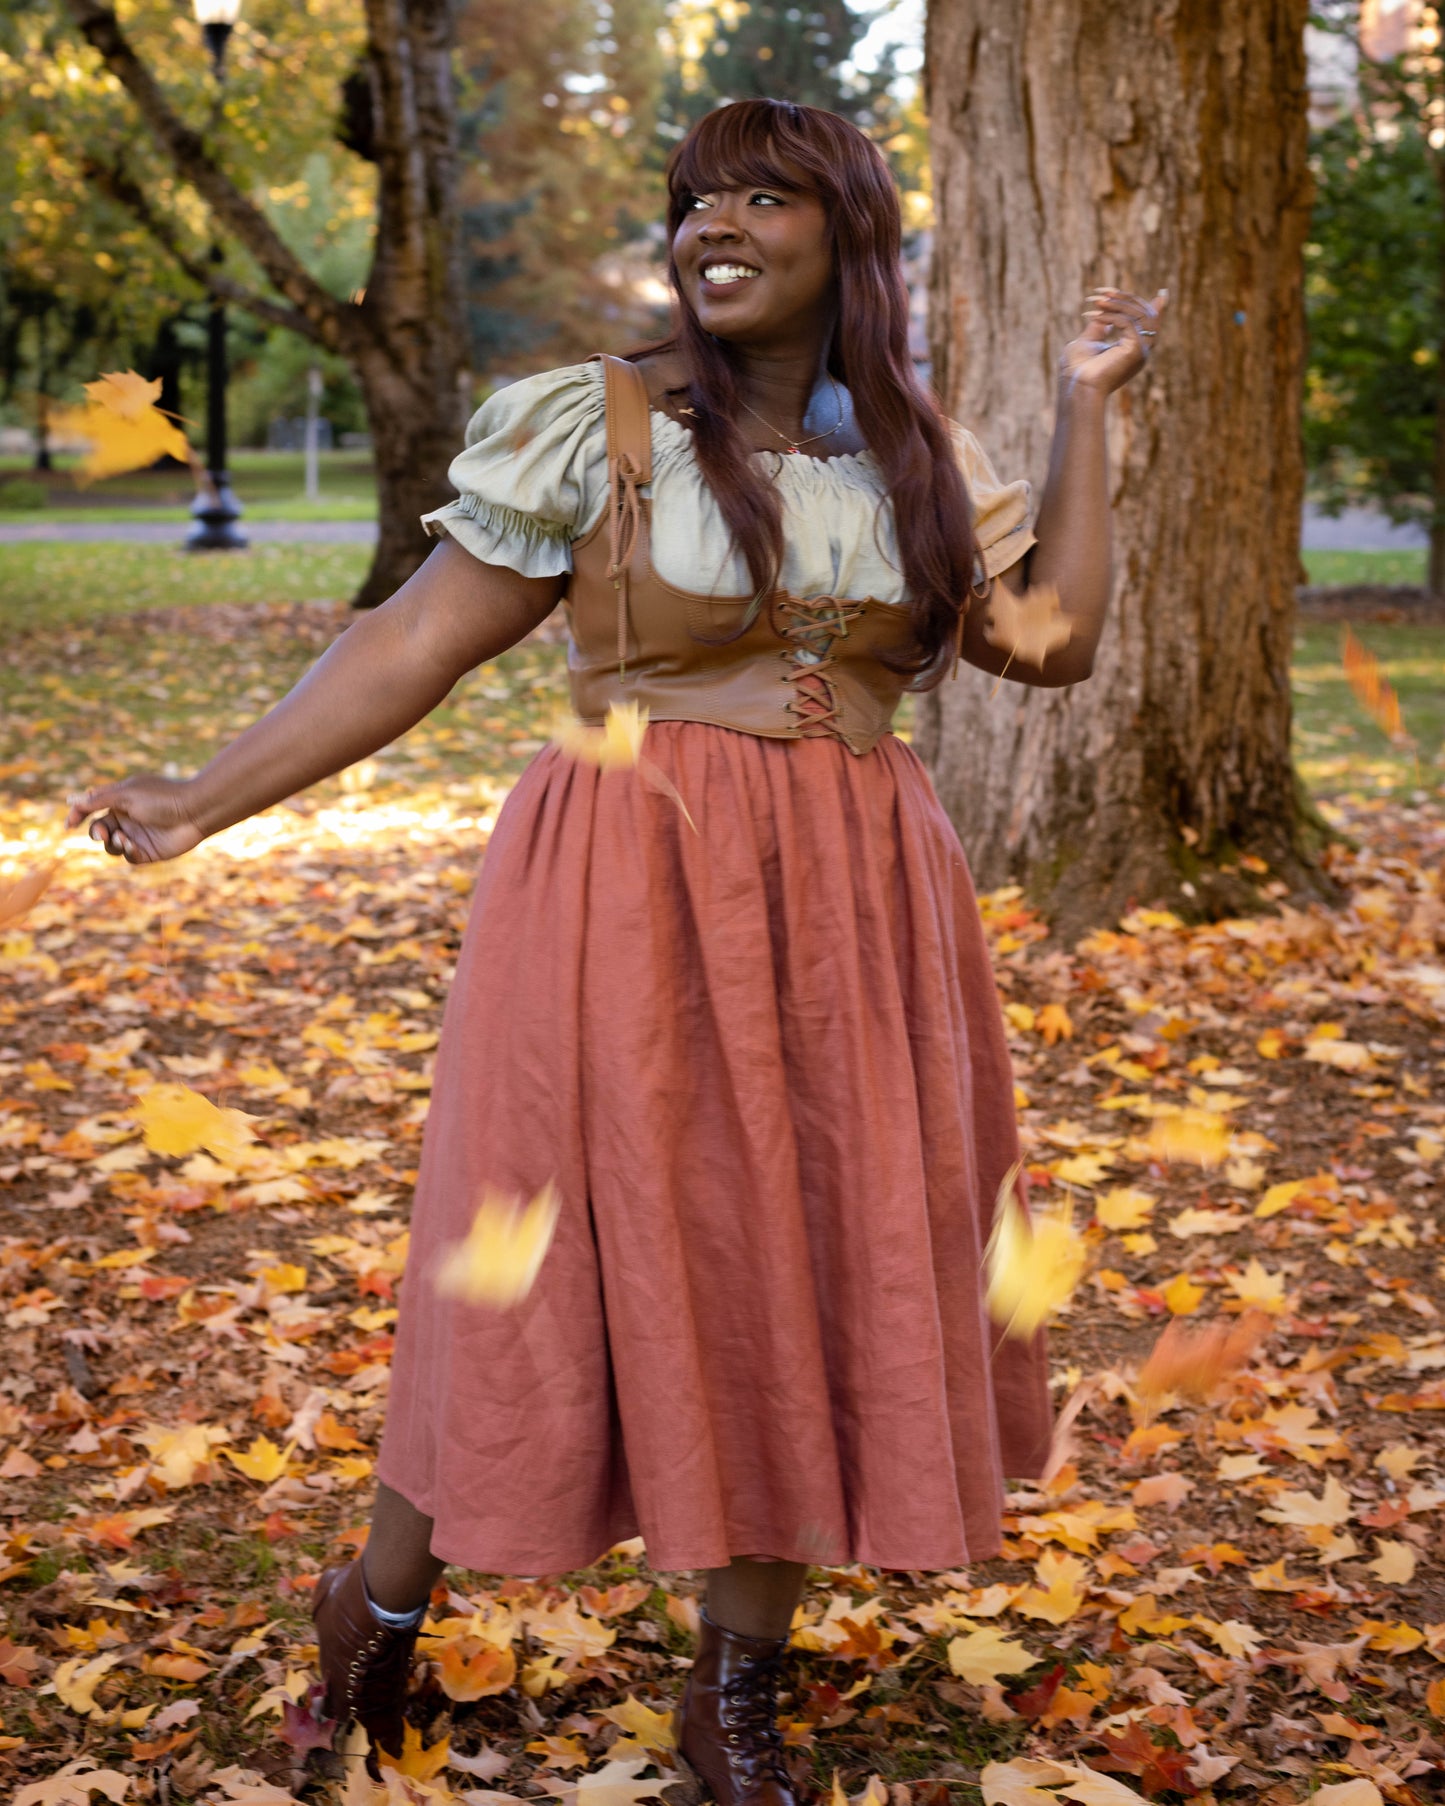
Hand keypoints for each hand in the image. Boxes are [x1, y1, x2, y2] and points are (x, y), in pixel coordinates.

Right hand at [66, 775, 205, 865]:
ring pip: (112, 845)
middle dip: (97, 832)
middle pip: (100, 829)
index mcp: (120, 800)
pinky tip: (133, 845)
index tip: (69, 825)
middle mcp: (128, 818)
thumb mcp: (126, 795)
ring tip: (122, 838)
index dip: (78, 815)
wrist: (196, 811)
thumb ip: (98, 800)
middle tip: (103, 832)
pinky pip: (128, 856)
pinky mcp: (149, 851)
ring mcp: (138, 835)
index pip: (92, 808)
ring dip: (112, 843)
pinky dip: (127, 851)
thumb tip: (70, 800)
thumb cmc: (162, 797)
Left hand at [1059, 287, 1167, 395]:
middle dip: (1123, 299)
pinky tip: (1093, 316)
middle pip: (1146, 313)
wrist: (1075, 388)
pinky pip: (1128, 322)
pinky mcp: (1136, 351)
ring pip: (1140, 315)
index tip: (1123, 291)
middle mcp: (1141, 350)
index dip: (1141, 302)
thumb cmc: (1077, 370)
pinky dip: (1110, 316)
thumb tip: (1105, 306)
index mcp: (1132, 348)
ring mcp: (1141, 351)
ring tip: (1094, 300)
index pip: (1148, 320)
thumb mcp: (1089, 340)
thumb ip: (1101, 324)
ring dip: (1116, 304)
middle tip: (1099, 293)